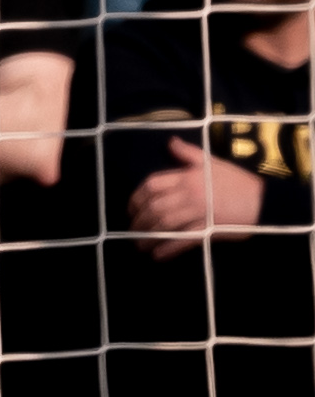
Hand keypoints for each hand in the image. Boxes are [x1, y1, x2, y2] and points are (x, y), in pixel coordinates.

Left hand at [130, 140, 267, 257]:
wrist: (265, 200)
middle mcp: (190, 193)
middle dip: (139, 220)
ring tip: (139, 245)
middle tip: (132, 229)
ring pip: (165, 224)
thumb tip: (170, 142)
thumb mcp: (212, 162)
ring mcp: (200, 212)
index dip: (136, 198)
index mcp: (188, 177)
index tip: (131, 209)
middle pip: (154, 207)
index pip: (152, 185)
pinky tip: (157, 254)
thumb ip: (188, 153)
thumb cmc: (238, 181)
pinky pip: (184, 240)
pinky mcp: (210, 229)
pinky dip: (168, 248)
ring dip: (147, 236)